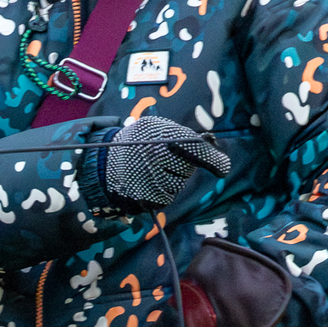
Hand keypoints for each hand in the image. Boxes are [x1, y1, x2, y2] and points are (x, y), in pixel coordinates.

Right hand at [92, 117, 230, 215]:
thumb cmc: (138, 141)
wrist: (104, 161)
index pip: (195, 149)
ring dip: (172, 181)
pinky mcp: (142, 197)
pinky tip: (149, 184)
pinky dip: (162, 193)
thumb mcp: (159, 128)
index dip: (212, 160)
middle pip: (187, 170)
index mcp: (161, 138)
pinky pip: (166, 199)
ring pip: (178, 185)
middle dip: (183, 166)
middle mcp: (155, 159)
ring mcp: (148, 179)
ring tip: (153, 172)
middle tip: (165, 160)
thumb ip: (185, 136)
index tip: (224, 169)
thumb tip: (213, 146)